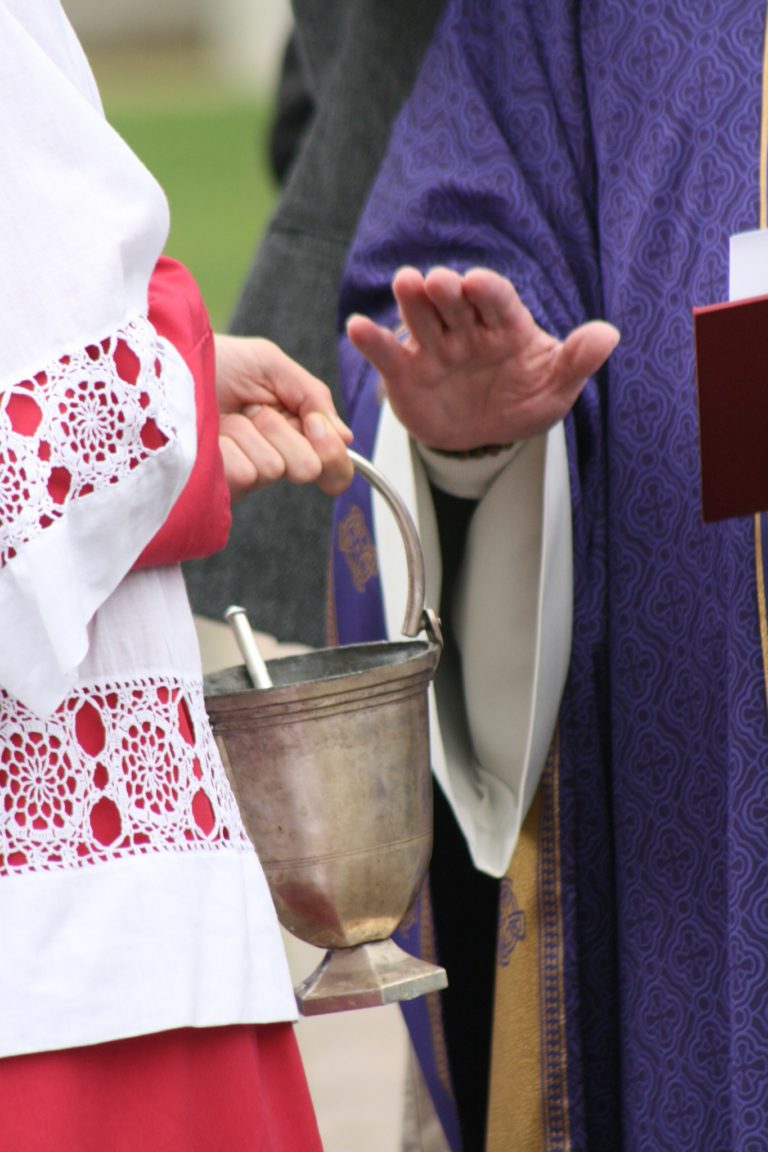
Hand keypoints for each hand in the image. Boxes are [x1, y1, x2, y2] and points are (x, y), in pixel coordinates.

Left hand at [213, 334, 353, 499]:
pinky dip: (226, 447)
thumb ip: (312, 396)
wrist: (160, 367)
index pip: (333, 466)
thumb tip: (346, 437)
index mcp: (292, 433)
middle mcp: (272, 458)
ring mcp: (244, 476)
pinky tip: (207, 436)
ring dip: (248, 433)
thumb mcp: (268, 364)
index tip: (313, 425)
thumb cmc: (209, 362)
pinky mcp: (217, 490)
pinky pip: (243, 474)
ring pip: (273, 468)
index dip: (333, 451)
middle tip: (252, 411)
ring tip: (222, 417)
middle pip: (310, 468)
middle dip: (284, 431)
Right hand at [346, 266, 619, 449]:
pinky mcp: (407, 372)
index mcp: (505, 325)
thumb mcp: (556, 387)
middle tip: (440, 281)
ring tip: (405, 283)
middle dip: (447, 290)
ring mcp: (435, 348)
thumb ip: (576, 360)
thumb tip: (608, 334)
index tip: (477, 283)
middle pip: (454, 302)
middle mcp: (466, 329)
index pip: (497, 300)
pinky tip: (357, 328)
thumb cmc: (522, 401)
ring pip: (421, 318)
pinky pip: (387, 354)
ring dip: (412, 300)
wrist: (484, 436)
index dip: (487, 290)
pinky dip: (371, 340)